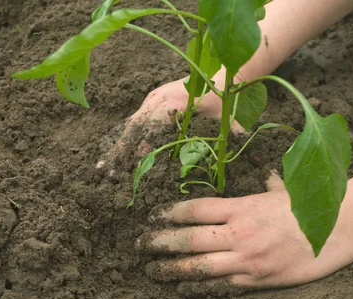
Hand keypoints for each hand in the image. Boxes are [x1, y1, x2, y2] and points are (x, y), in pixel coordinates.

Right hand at [96, 78, 240, 175]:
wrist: (216, 73)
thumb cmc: (221, 95)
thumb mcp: (226, 114)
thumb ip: (234, 130)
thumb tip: (246, 144)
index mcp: (174, 102)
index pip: (149, 124)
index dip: (137, 144)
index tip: (130, 163)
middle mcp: (159, 98)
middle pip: (134, 126)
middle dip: (120, 149)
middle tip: (108, 171)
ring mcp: (153, 99)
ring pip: (131, 124)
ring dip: (120, 146)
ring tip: (107, 168)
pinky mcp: (152, 101)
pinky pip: (136, 121)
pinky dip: (127, 138)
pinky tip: (119, 155)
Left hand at [136, 172, 329, 297]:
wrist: (343, 228)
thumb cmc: (313, 205)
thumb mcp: (284, 189)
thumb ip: (267, 185)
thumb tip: (265, 175)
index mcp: (243, 207)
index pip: (194, 210)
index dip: (168, 215)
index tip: (152, 217)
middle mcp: (240, 233)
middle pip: (188, 239)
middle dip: (158, 243)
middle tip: (138, 246)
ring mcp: (248, 259)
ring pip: (199, 267)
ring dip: (171, 269)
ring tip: (152, 271)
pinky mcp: (259, 280)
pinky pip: (221, 286)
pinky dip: (199, 288)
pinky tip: (183, 288)